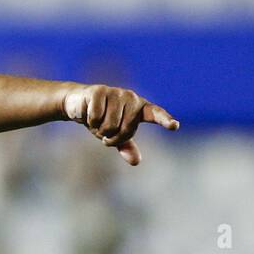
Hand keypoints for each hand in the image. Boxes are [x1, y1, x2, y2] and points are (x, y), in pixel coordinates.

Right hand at [63, 84, 178, 165]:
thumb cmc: (101, 119)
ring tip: (97, 123)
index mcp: (139, 107)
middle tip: (105, 132)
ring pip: (110, 125)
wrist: (78, 103)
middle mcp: (131, 98)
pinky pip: (97, 117)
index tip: (174, 126)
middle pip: (127, 129)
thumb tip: (136, 162)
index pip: (156, 114)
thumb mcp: (114, 135)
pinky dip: (91, 122)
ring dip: (100, 131)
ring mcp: (115, 93)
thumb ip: (126, 146)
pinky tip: (88, 114)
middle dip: (113, 137)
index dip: (165, 120)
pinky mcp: (99, 91)